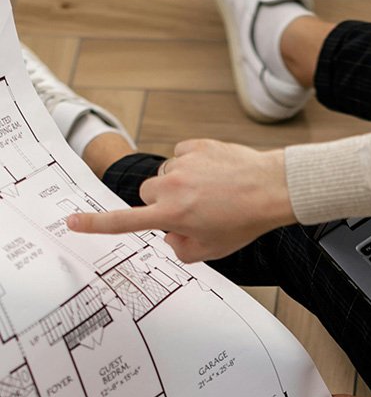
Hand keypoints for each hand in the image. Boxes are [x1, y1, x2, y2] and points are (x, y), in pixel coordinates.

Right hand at [66, 139, 296, 261]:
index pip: (125, 222)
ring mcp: (181, 164)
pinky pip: (182, 157)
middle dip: (161, 204)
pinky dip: (193, 166)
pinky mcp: (194, 146)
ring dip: (179, 185)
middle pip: (146, 195)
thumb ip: (183, 250)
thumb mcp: (214, 249)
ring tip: (211, 194)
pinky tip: (216, 176)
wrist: (272, 189)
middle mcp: (171, 187)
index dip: (96, 224)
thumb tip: (170, 238)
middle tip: (190, 213)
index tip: (72, 222)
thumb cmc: (245, 221)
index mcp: (172, 215)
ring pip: (165, 176)